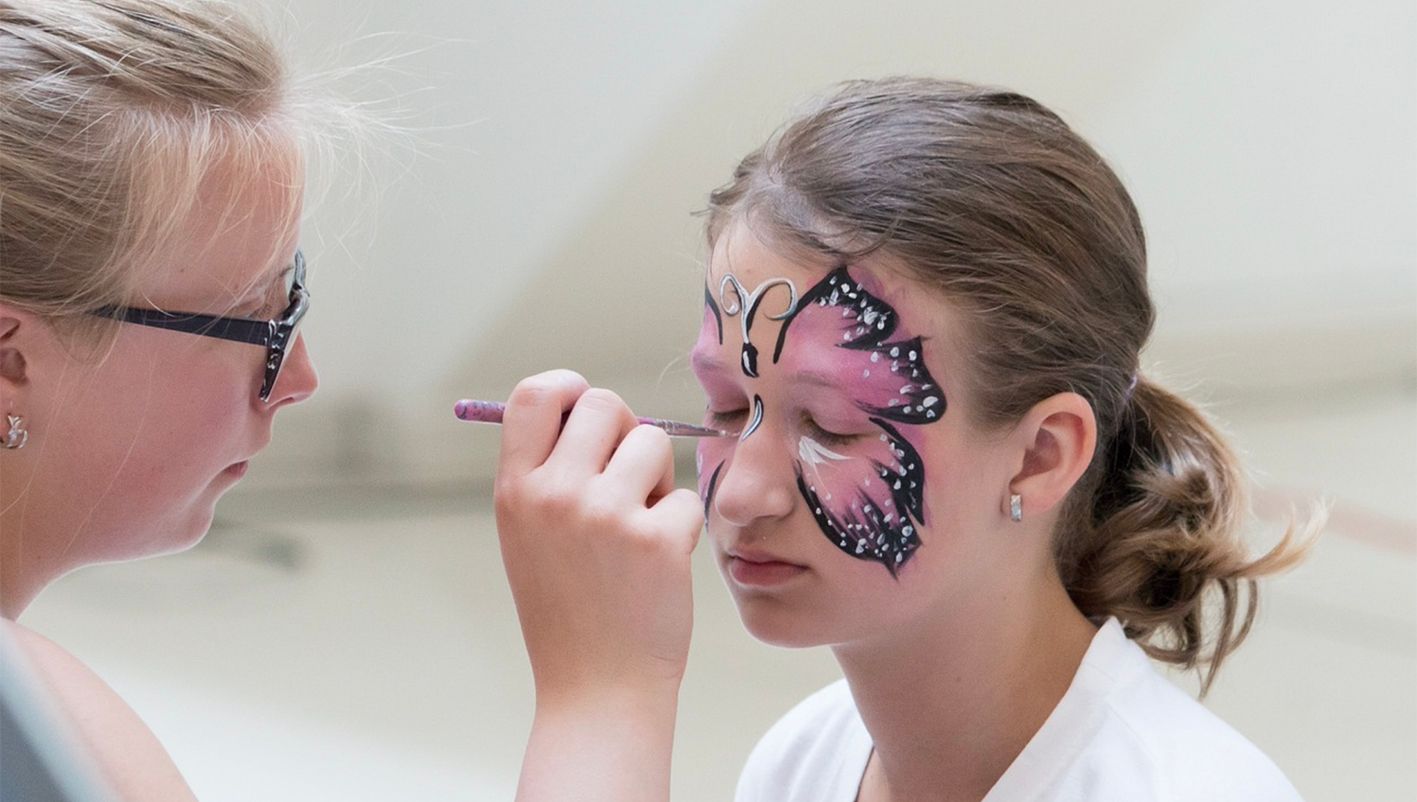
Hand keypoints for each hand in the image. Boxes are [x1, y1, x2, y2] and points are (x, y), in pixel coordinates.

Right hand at [493, 370, 703, 702]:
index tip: (585, 407)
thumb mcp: (528, 536)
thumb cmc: (568, 610)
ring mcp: (608, 515)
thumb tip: (587, 404)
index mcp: (515, 490)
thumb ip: (547, 472)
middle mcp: (555, 494)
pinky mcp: (658, 539)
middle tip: (626, 476)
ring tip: (638, 525)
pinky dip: (680, 526)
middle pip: (604, 403)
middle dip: (624, 430)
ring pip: (653, 442)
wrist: (598, 689)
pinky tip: (657, 565)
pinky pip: (684, 496)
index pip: (535, 393)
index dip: (568, 387)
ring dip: (656, 478)